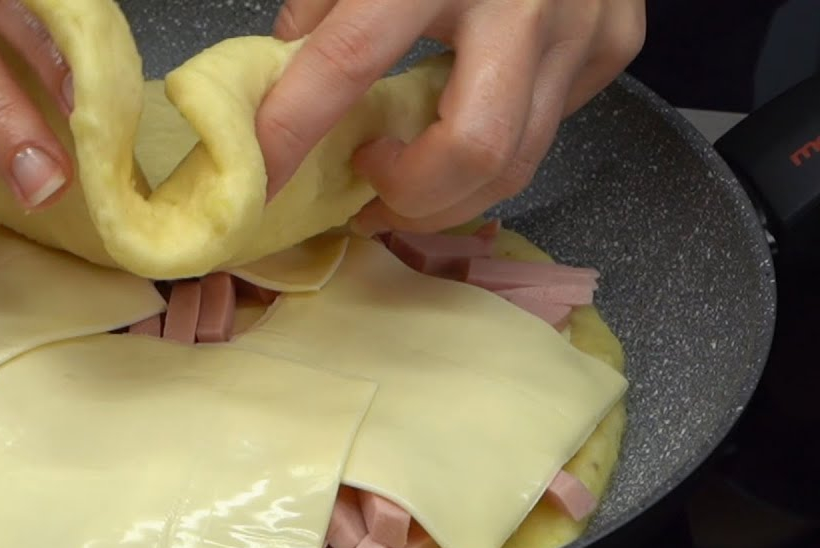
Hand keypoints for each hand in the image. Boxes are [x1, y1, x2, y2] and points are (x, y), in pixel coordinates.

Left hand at [257, 0, 646, 232]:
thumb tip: (289, 68)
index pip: (349, 60)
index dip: (295, 131)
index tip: (262, 180)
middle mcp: (518, 0)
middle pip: (472, 148)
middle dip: (410, 197)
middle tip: (370, 191)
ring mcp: (579, 25)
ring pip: (518, 161)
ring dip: (450, 194)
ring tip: (409, 176)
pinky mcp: (615, 41)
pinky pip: (550, 126)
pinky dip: (503, 143)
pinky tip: (474, 114)